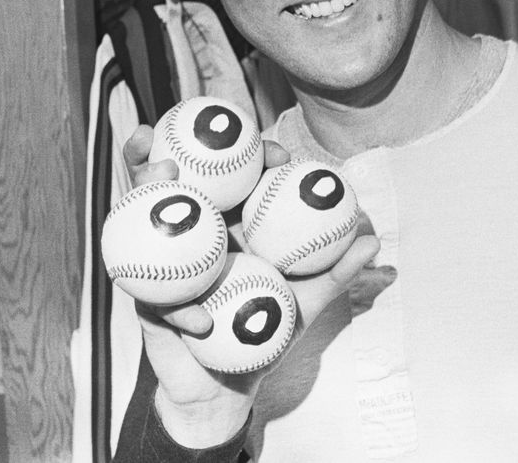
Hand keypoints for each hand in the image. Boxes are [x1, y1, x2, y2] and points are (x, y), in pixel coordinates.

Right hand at [118, 124, 380, 447]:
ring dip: (145, 189)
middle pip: (175, 186)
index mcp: (226, 229)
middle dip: (165, 151)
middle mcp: (193, 238)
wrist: (226, 387)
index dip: (251, 157)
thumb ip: (335, 273)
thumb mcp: (306, 303)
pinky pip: (160, 300)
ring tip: (160, 172)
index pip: (233, 182)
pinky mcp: (149, 304)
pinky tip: (201, 322)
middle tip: (174, 130)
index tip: (276, 150)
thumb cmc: (266, 335)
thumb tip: (372, 240)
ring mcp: (164, 267)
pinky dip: (184, 311)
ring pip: (146, 222)